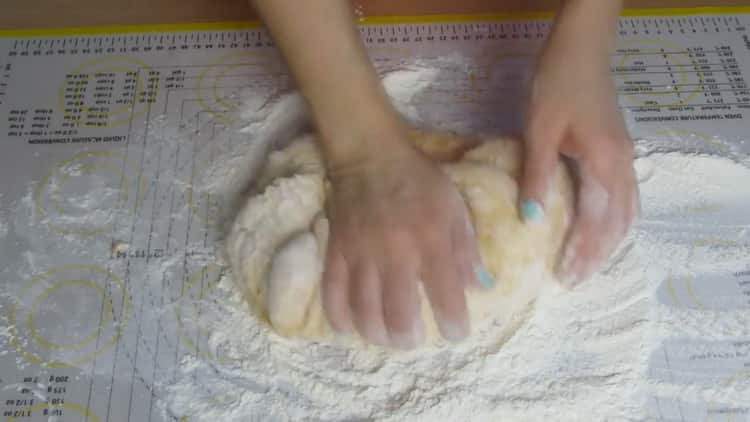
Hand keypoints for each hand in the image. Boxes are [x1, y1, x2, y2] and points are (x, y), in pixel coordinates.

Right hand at [321, 131, 482, 348]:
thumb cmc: (419, 181)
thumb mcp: (454, 207)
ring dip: (376, 333)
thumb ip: (467, 249)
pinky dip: (340, 317)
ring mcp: (361, 253)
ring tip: (386, 337)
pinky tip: (350, 327)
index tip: (456, 333)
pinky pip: (332, 293)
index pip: (445, 294)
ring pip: (363, 310)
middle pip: (398, 313)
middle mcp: (396, 252)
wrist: (370, 155)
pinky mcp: (336, 251)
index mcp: (431, 239)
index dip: (453, 323)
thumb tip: (480, 287)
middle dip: (408, 337)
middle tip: (413, 339)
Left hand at [520, 8, 638, 287]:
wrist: (582, 50)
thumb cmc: (557, 86)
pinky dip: (615, 222)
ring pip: (627, 213)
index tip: (564, 276)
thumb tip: (531, 220)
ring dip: (609, 242)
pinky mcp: (621, 152)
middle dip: (597, 254)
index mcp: (605, 163)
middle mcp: (623, 166)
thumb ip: (537, 175)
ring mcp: (626, 158)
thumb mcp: (540, 130)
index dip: (581, 250)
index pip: (596, 220)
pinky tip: (600, 231)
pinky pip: (626, 198)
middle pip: (617, 223)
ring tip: (588, 264)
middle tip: (574, 280)